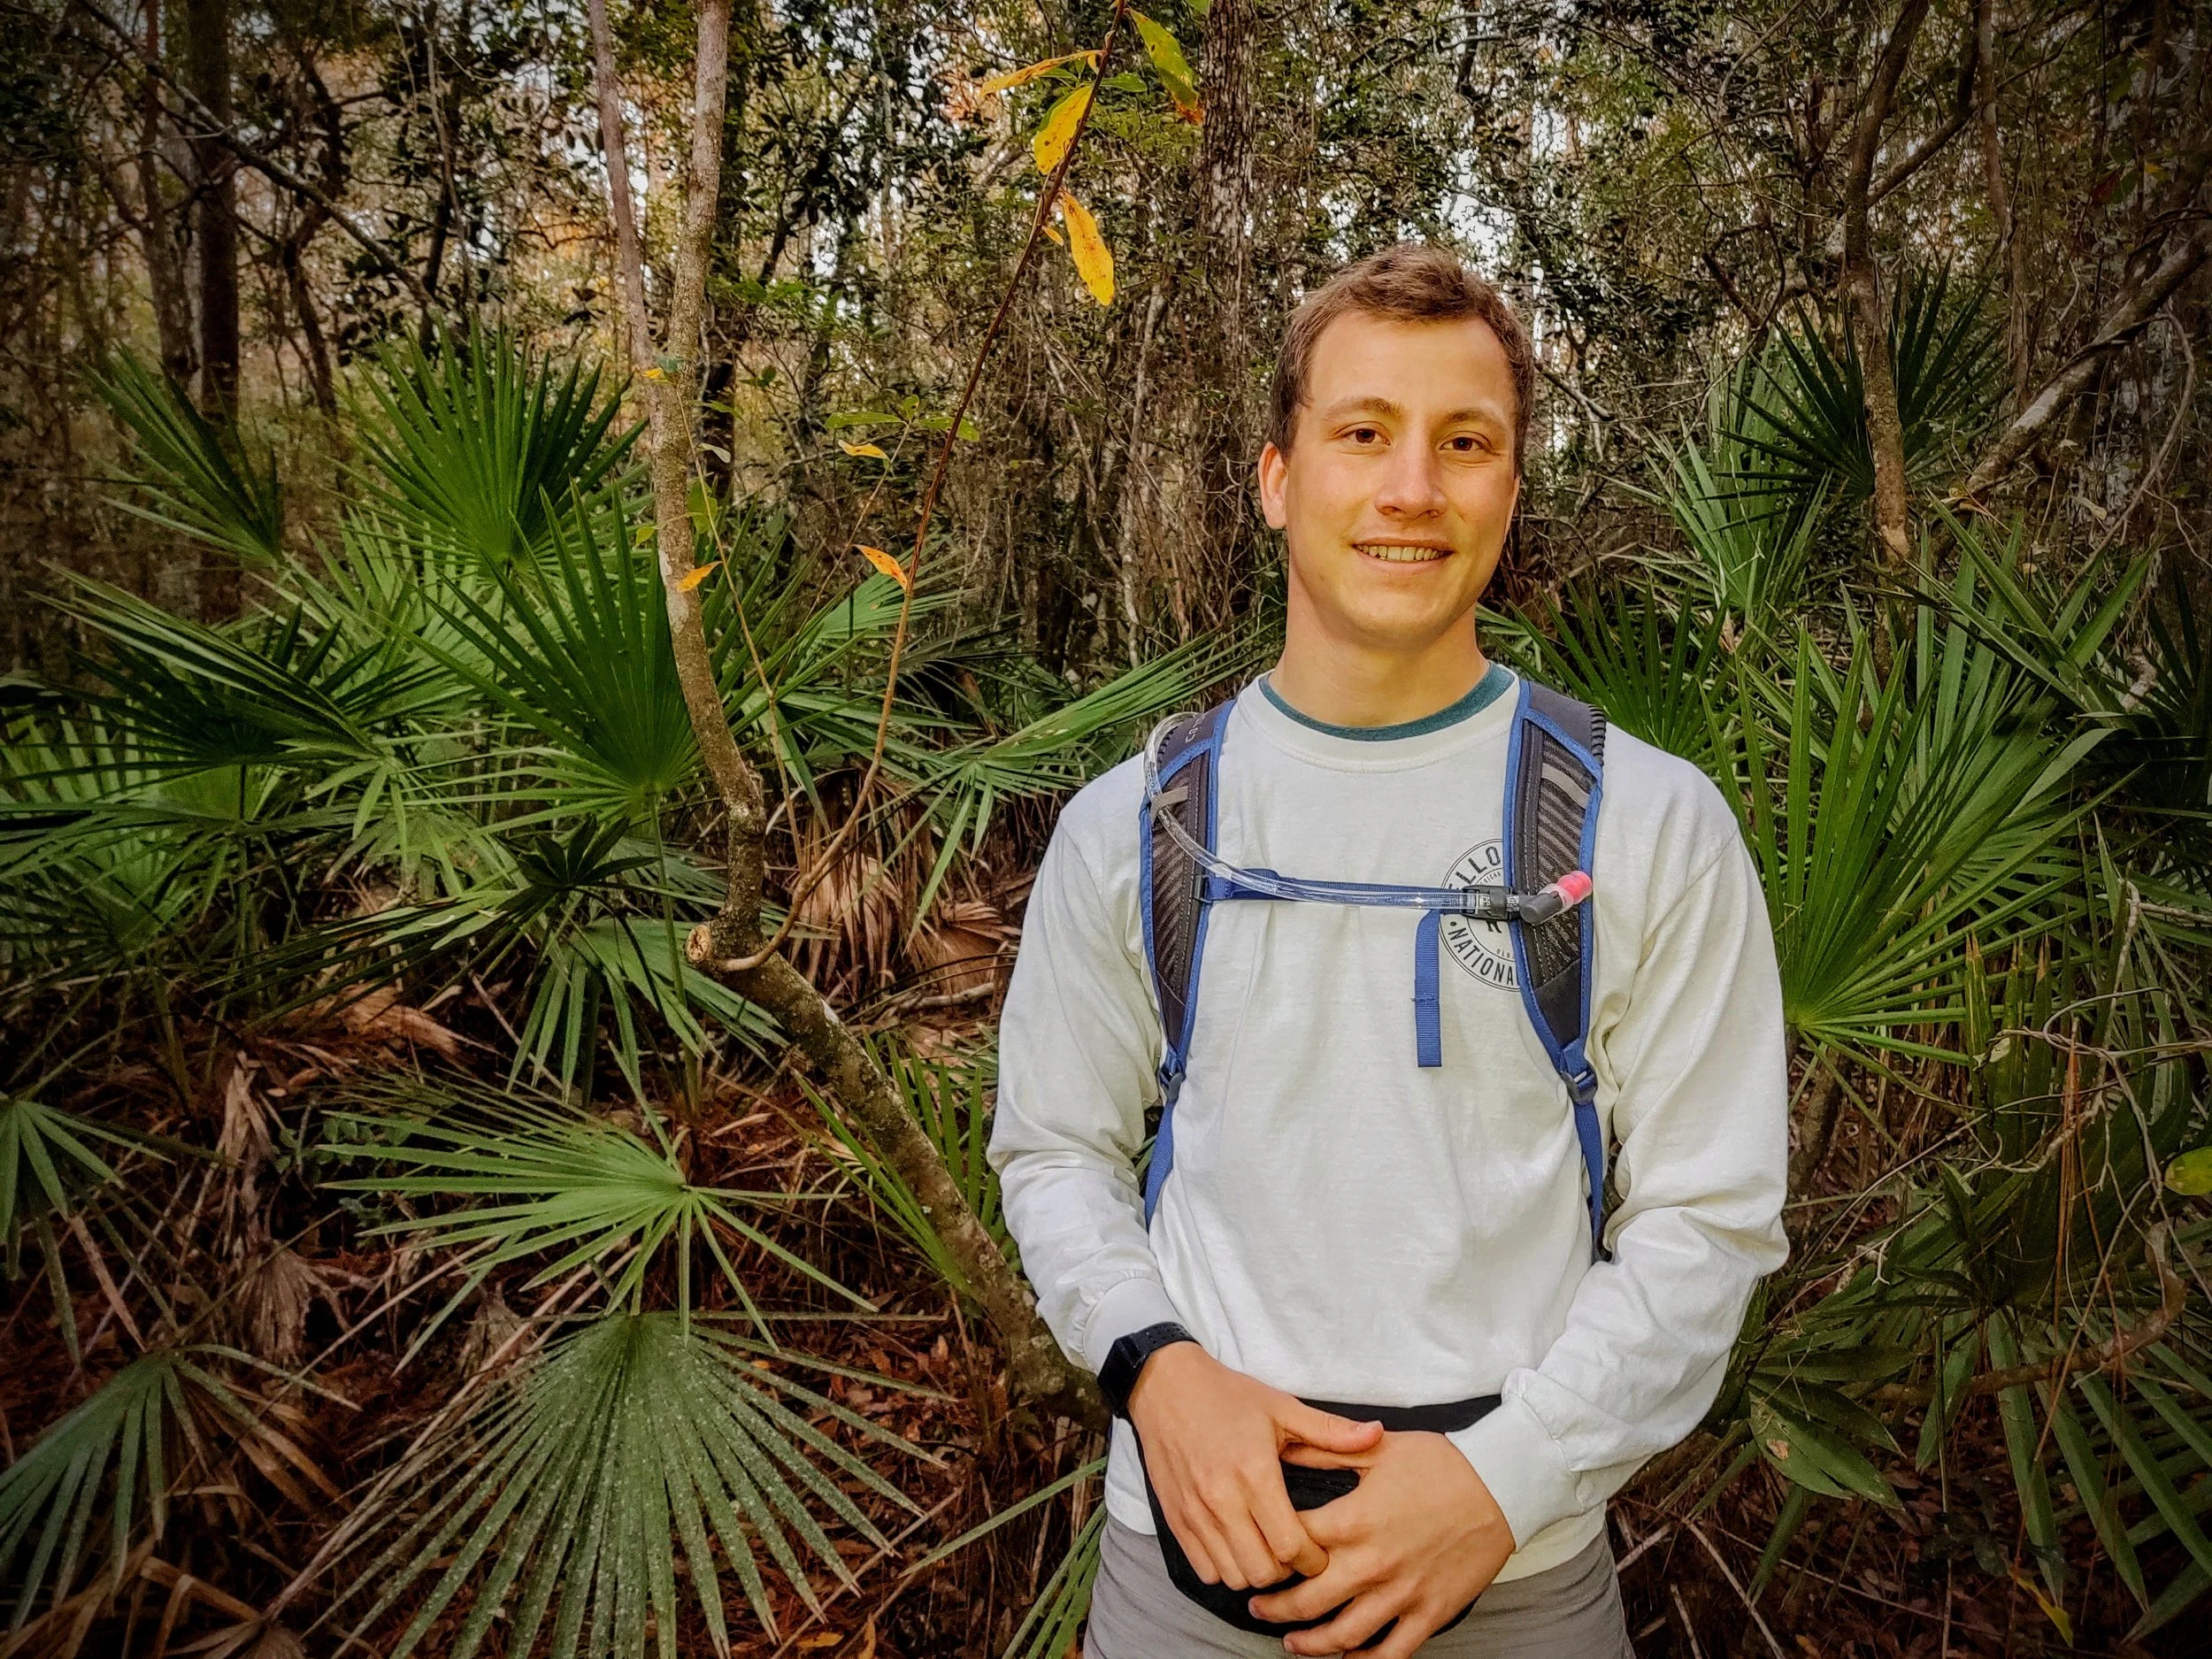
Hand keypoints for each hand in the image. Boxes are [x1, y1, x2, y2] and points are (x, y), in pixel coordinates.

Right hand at [1126, 1344, 1384, 1590]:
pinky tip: (1237, 1546)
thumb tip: (1376, 1434)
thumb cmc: (1226, 1396)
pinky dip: (1224, 1568)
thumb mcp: (1281, 1407)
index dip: (1313, 1559)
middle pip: (1262, 1571)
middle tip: (1295, 1552)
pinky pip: (1204, 1568)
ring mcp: (1195, 1512)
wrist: (1164, 1386)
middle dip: (1286, 1571)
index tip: (1320, 1551)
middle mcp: (1222, 1499)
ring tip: (1267, 1549)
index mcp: (1255, 1474)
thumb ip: (1329, 1430)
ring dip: (1255, 1571)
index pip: (1290, 1545)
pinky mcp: (1175, 1519)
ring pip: (1232, 1575)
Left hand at [1247, 1430, 1513, 1657]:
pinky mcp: (1429, 1613)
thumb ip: (1326, 1451)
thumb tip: (1284, 1447)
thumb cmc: (1441, 1462)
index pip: (1291, 1545)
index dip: (1266, 1550)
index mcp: (1353, 1520)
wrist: (1501, 1485)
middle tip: (1258, 1606)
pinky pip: (1390, 1652)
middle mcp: (1371, 1563)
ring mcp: (1401, 1594)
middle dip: (1274, 1608)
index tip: (1256, 1553)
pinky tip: (1345, 1657)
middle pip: (1307, 1600)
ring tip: (1291, 1642)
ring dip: (1309, 1643)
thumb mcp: (1378, 1449)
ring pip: (1342, 1636)